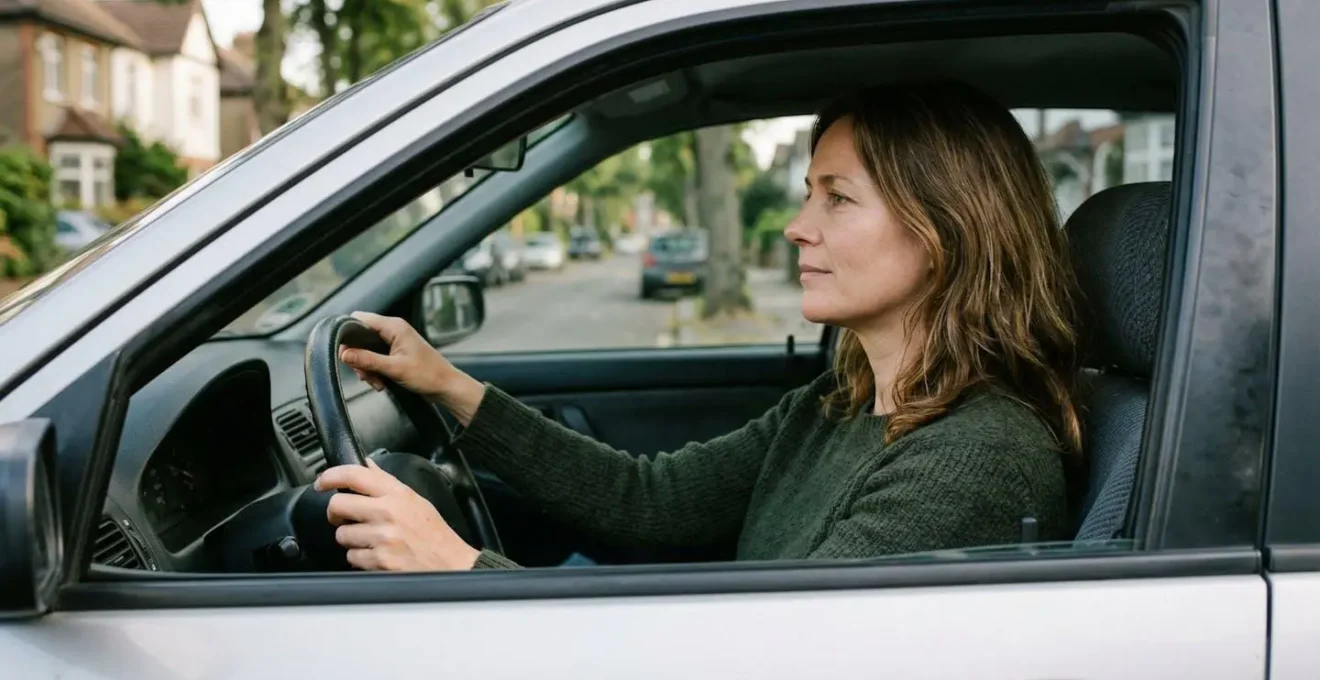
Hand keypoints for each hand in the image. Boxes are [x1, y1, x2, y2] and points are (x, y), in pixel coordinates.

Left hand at [314, 459, 479, 571]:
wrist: (452, 564)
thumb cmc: (434, 534)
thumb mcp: (415, 500)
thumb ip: (387, 483)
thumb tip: (366, 466)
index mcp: (397, 494)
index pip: (355, 475)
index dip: (331, 476)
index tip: (322, 482)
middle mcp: (388, 513)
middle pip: (338, 505)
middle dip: (336, 514)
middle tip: (344, 518)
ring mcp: (382, 537)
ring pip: (342, 535)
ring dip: (351, 540)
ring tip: (371, 540)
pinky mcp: (379, 561)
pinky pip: (351, 557)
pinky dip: (360, 559)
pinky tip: (377, 555)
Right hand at [340, 311, 485, 424]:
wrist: (446, 387)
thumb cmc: (428, 375)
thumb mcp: (394, 368)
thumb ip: (367, 360)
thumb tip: (344, 353)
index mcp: (394, 327)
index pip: (359, 318)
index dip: (348, 334)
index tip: (346, 353)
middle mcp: (393, 330)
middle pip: (360, 337)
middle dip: (358, 358)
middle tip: (365, 374)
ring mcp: (394, 342)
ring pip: (366, 351)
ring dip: (367, 368)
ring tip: (377, 382)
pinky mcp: (395, 353)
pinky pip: (375, 359)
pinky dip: (374, 371)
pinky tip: (381, 382)